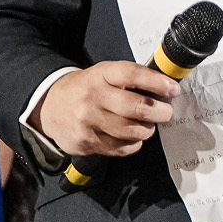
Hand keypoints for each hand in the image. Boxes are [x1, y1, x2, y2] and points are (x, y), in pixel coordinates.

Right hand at [35, 62, 178, 156]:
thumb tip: (167, 87)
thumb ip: (132, 79)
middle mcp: (92, 98)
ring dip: (147, 129)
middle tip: (165, 112)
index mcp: (100, 76)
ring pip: (132, 131)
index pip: (132, 75)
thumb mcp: (104, 74)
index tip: (173, 88)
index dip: (157, 82)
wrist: (49, 106)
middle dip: (160, 112)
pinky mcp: (85, 142)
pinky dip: (133, 143)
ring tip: (146, 124)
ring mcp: (87, 122)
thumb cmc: (87, 89)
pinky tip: (130, 136)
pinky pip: (121, 147)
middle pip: (137, 108)